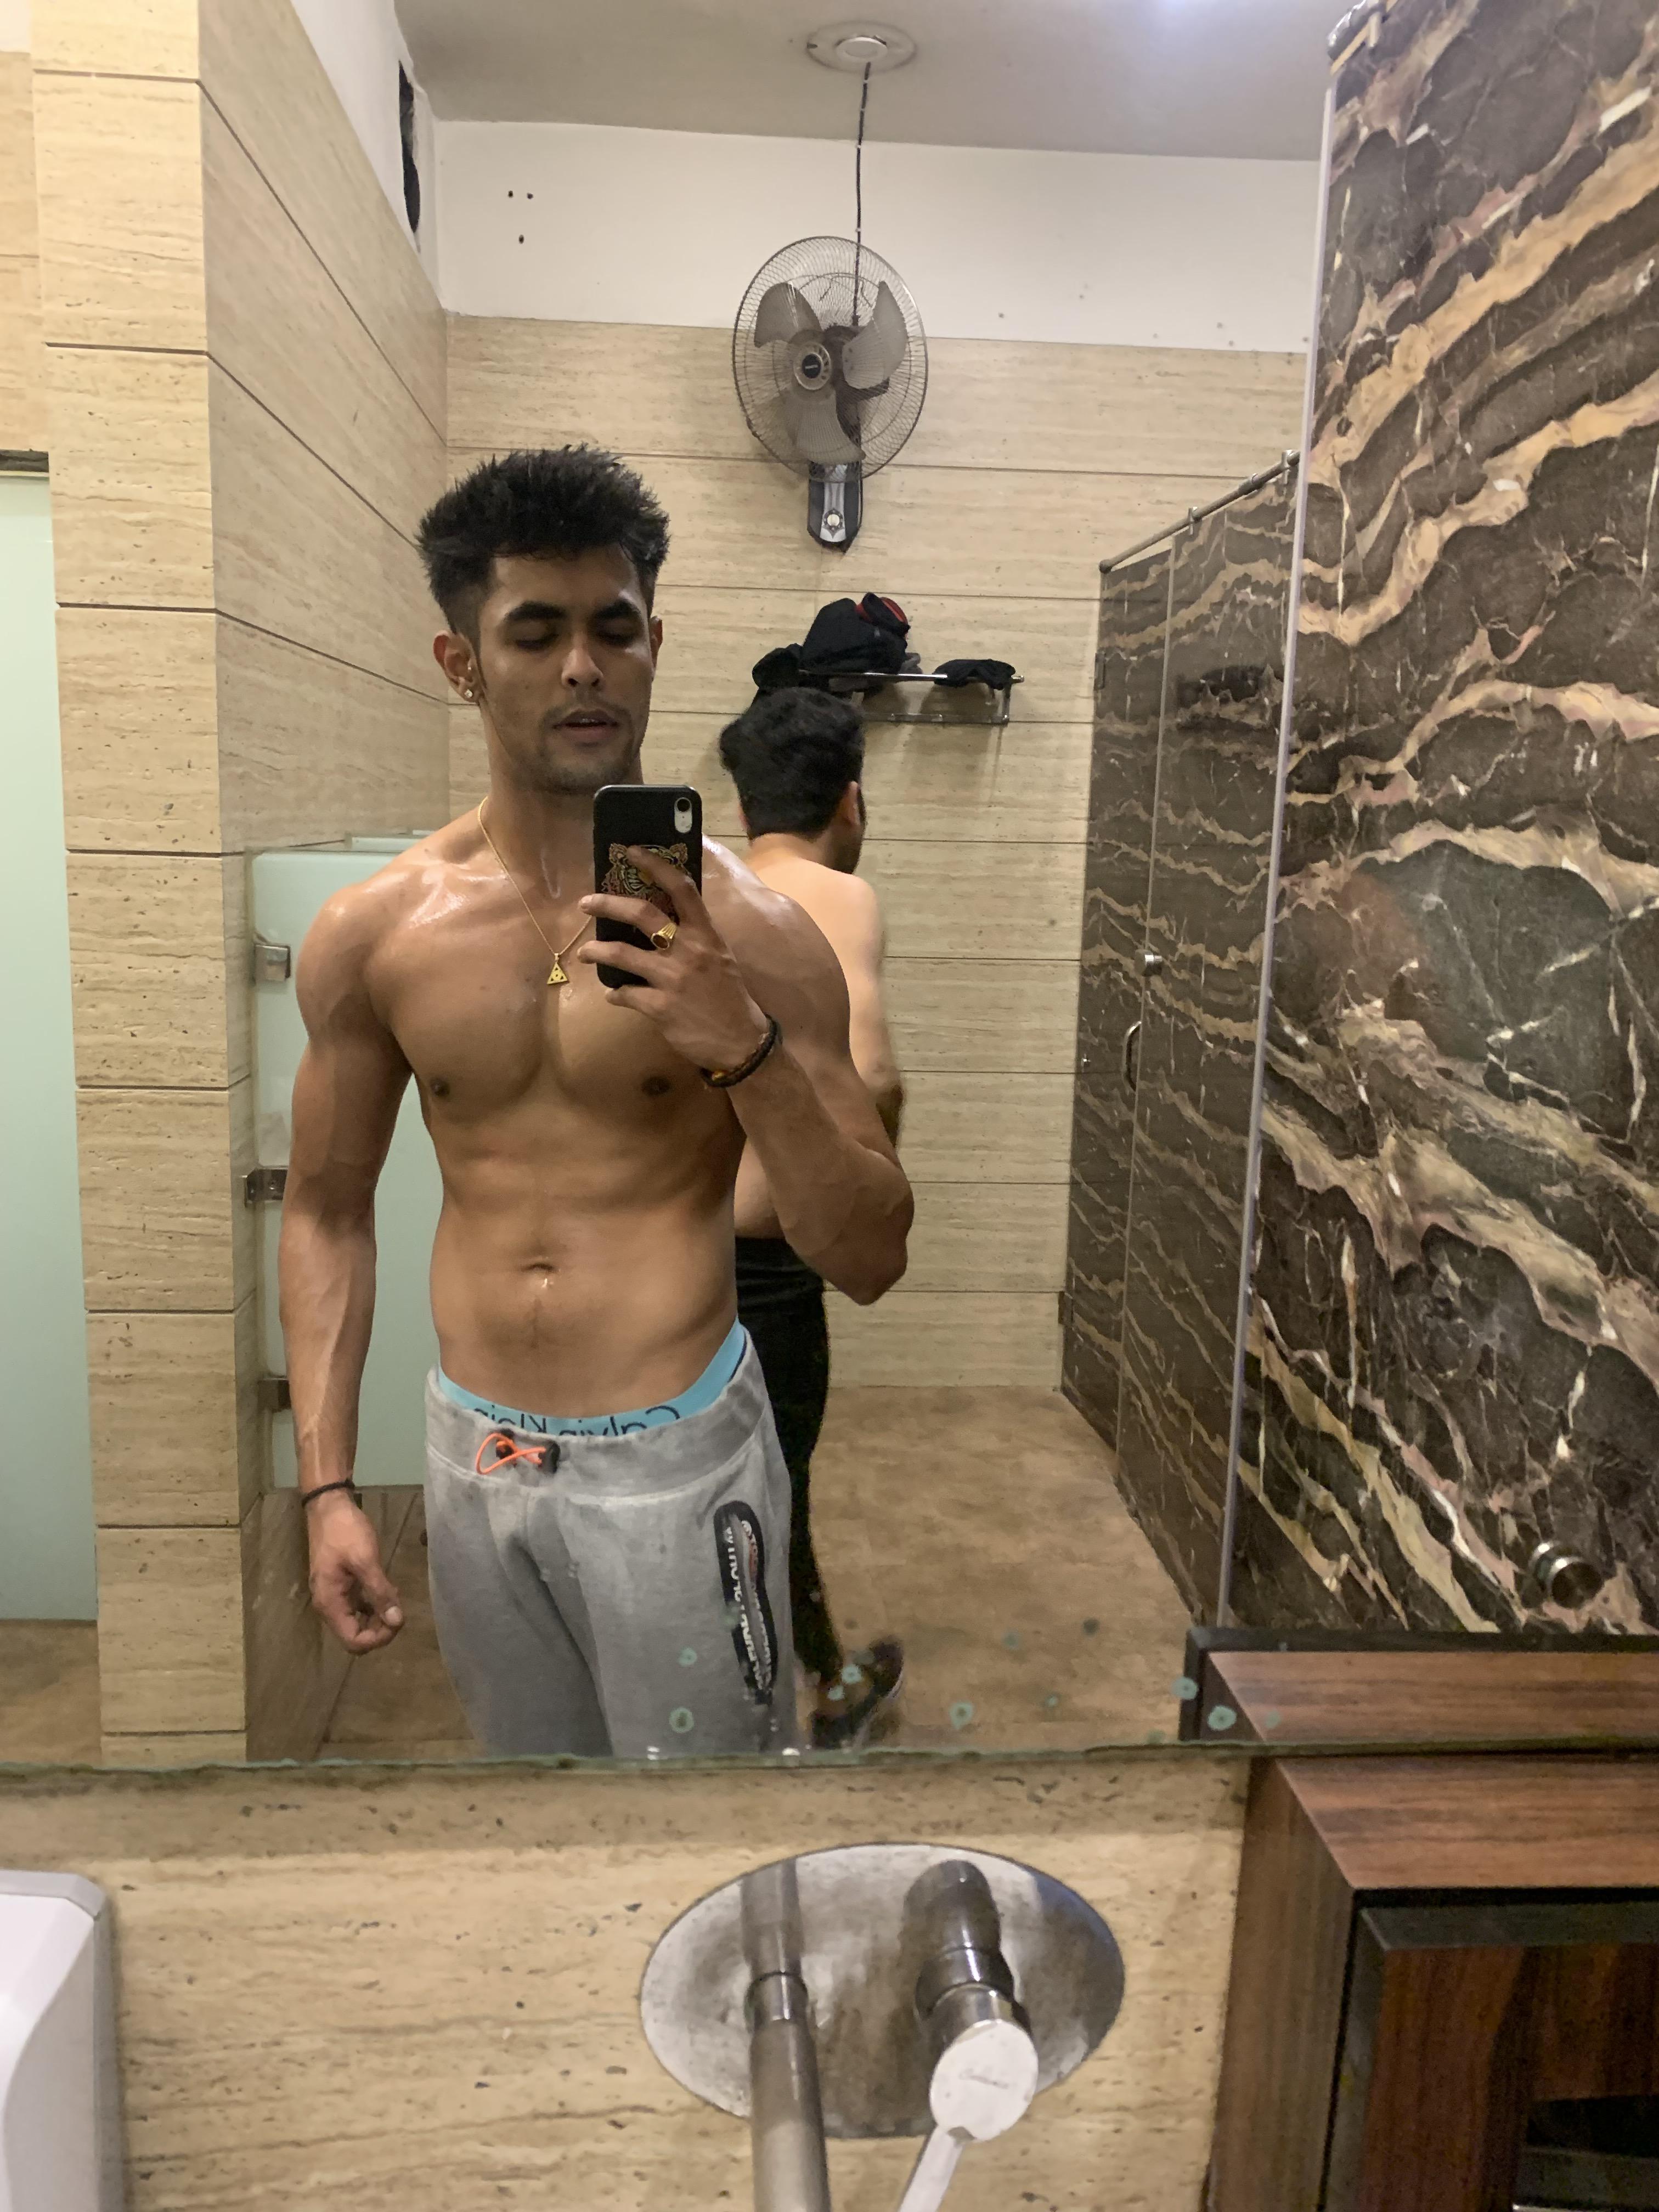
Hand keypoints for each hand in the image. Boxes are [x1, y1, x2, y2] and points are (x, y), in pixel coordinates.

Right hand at [307, 1492, 403, 1652]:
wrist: (328, 1506)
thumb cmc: (345, 1532)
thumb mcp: (365, 1560)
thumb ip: (380, 1592)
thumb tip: (397, 1621)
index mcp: (330, 1604)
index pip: (354, 1641)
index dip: (378, 1638)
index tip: (398, 1619)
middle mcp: (329, 1606)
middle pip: (356, 1635)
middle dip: (381, 1628)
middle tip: (399, 1608)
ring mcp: (334, 1596)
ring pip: (359, 1621)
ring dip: (379, 1615)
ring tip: (395, 1597)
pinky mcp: (341, 1585)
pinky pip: (358, 1605)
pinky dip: (374, 1603)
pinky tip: (387, 1589)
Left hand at [578, 847, 770, 1070]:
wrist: (740, 1042)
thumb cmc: (729, 998)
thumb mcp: (719, 958)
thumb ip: (694, 938)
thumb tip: (662, 922)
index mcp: (705, 935)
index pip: (682, 889)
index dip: (656, 865)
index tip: (631, 852)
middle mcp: (688, 951)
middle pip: (642, 914)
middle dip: (607, 904)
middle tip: (586, 903)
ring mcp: (672, 979)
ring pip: (622, 955)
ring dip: (597, 951)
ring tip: (585, 953)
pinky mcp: (660, 1008)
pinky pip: (625, 994)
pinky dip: (615, 994)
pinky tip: (614, 996)